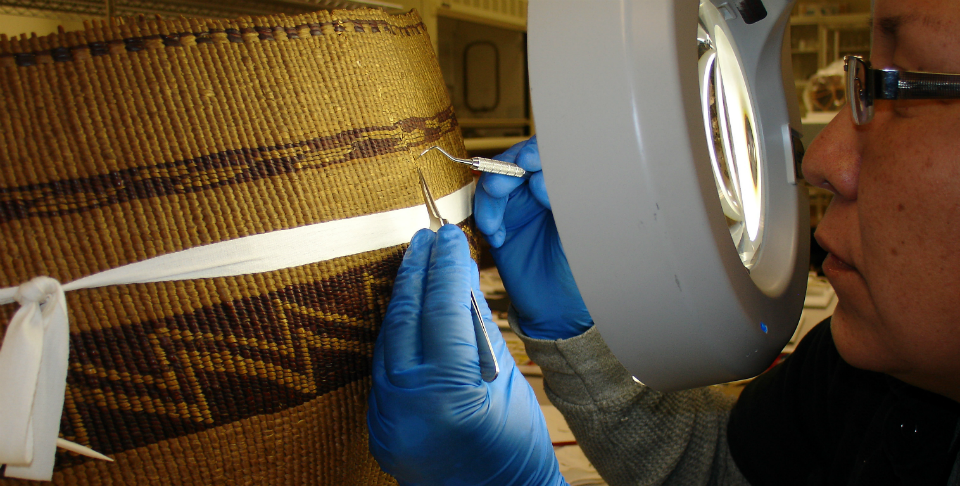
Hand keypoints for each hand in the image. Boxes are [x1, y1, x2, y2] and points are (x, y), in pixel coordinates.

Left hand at [367, 226, 565, 485]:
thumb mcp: (505, 380)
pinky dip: (397, 334)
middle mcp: (405, 404)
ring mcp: (385, 417)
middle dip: (416, 271)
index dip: (445, 266)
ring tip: (416, 264)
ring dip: (402, 298)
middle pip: (405, 317)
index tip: (448, 236)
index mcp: (447, 393)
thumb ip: (477, 326)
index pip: (440, 308)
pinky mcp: (378, 425)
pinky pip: (384, 366)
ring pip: (388, 338)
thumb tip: (460, 276)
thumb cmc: (515, 448)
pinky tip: (408, 309)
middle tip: (425, 238)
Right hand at [474, 136, 592, 339]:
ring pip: (496, 182)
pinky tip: (495, 237)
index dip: (536, 153)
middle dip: (504, 171)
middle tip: (497, 188)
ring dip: (490, 199)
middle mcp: (544, 191)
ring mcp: (522, 205)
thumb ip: (561, 203)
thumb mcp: (577, 234)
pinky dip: (484, 217)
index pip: (552, 155)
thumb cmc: (578, 273)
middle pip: (518, 162)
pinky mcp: (502, 222)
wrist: (557, 308)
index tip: (528, 163)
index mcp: (569, 187)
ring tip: (493, 225)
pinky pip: (485, 207)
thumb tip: (539, 180)